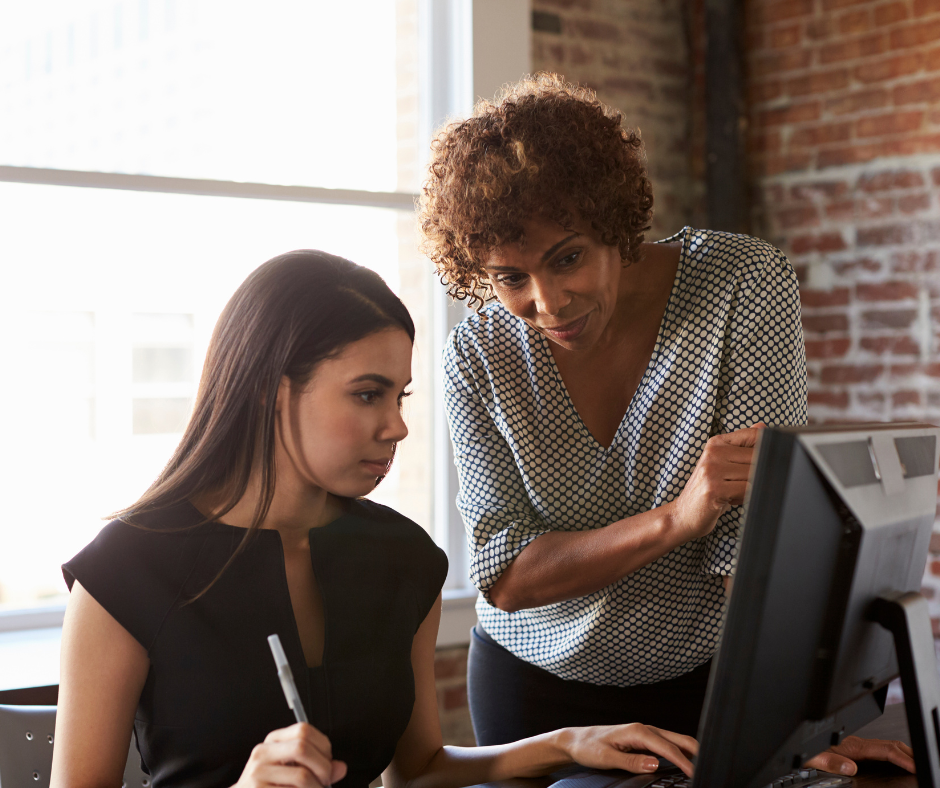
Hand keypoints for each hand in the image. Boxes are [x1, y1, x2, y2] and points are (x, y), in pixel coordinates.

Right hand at [232, 722, 347, 787]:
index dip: (323, 746)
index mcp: (273, 742)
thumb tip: (341, 768)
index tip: (328, 762)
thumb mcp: (291, 771)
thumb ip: (316, 767)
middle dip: (323, 767)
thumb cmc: (270, 786)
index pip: (303, 730)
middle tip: (326, 781)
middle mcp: (262, 753)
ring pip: (301, 775)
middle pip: (302, 747)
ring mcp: (257, 774)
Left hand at [560, 723, 697, 777]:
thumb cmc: (589, 747)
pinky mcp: (644, 740)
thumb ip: (631, 761)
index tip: (695, 773)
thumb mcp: (606, 757)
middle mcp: (644, 729)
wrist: (576, 741)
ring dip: (690, 752)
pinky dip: (680, 753)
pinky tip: (685, 763)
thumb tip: (654, 764)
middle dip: (696, 752)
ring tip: (703, 766)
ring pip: (676, 741)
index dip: (684, 761)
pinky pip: (668, 745)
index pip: (668, 747)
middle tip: (710, 768)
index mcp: (637, 731)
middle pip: (679, 739)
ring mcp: (645, 733)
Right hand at [667, 423, 765, 540]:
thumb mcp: (723, 464)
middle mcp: (713, 453)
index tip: (759, 464)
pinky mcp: (714, 488)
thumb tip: (763, 427)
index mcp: (716, 443)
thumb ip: (742, 446)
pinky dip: (746, 497)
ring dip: (751, 487)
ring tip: (735, 493)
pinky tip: (731, 500)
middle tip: (742, 484)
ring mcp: (712, 470)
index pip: (753, 436)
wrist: (684, 514)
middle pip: (757, 457)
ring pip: (754, 474)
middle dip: (758, 474)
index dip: (765, 450)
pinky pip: (747, 489)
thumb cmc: (707, 490)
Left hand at [805, 735, 914, 775]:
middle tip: (922, 764)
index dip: (902, 758)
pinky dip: (894, 754)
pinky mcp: (854, 749)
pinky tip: (897, 761)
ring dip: (903, 753)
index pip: (884, 750)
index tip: (915, 766)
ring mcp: (856, 746)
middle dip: (909, 753)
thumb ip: (833, 763)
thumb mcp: (816, 759)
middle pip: (890, 745)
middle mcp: (856, 744)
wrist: (797, 747)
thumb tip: (851, 768)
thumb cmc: (806, 753)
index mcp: (851, 746)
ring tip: (915, 762)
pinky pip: (879, 750)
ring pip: (886, 746)